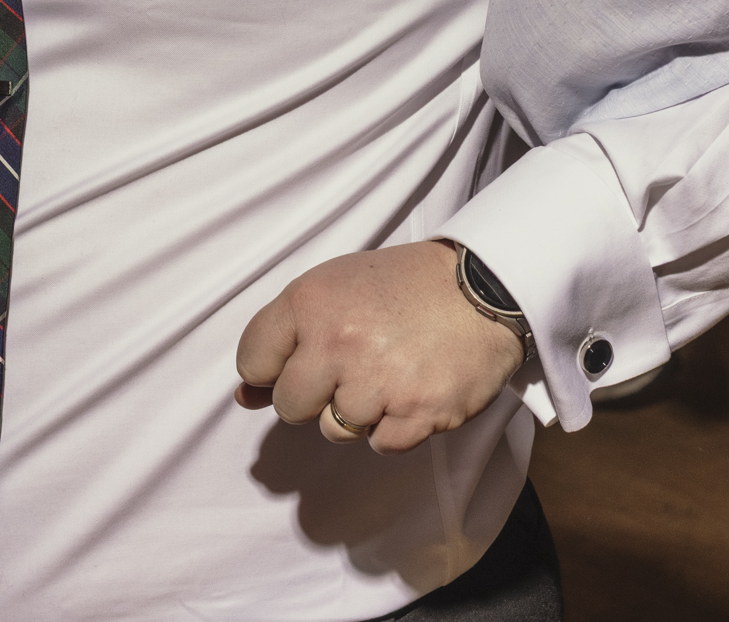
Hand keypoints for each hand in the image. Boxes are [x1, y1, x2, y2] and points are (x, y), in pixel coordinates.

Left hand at [234, 240, 523, 454]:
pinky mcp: (416, 413)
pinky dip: (396, 425)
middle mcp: (337, 341)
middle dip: (316, 394)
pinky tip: (413, 388)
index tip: (303, 359)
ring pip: (334, 430)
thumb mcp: (336, 289)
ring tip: (390, 371)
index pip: (253, 362)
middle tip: (354, 364)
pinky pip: (380, 444)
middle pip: (289, 405)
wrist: (484, 287)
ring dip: (359, 411)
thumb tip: (244, 398)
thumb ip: (286, 338)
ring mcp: (377, 381)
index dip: (275, 368)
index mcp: (310, 301)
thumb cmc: (405, 286)